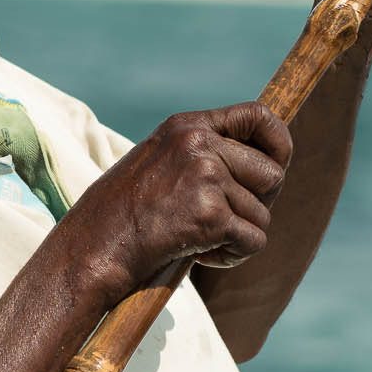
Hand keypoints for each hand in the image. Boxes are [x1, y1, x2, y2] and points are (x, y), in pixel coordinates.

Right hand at [65, 102, 292, 299]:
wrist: (92, 247)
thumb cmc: (121, 214)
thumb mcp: (158, 163)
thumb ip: (201, 154)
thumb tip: (261, 167)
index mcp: (186, 126)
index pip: (257, 115)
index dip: (279, 142)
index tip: (278, 165)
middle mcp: (199, 144)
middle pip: (272, 173)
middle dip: (258, 203)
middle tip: (226, 219)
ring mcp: (206, 177)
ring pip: (262, 214)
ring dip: (237, 236)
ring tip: (197, 240)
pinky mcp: (210, 214)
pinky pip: (253, 241)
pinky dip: (231, 256)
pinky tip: (199, 255)